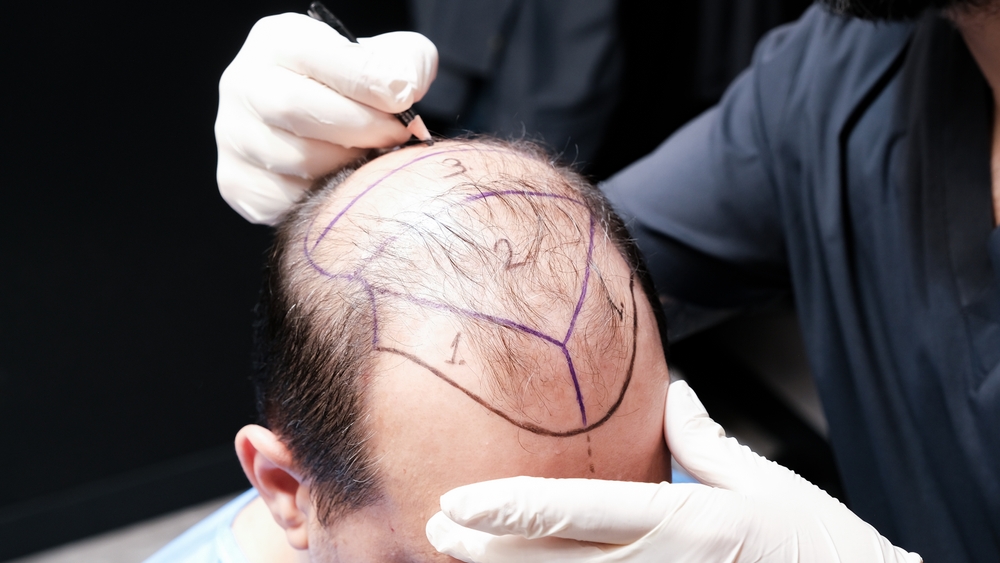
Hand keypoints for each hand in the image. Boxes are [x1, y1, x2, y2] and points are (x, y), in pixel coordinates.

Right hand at [215, 13, 436, 223]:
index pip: (315, 55)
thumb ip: (404, 64)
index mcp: (277, 42)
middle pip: (294, 108)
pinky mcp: (238, 183)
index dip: (365, 80)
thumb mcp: (389, 60)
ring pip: (293, 160)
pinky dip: (324, 198)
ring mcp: (233, 136)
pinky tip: (345, 183)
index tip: (403, 99)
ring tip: (373, 159)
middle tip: (396, 137)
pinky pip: (285, 200)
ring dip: (346, 165)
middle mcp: (243, 84)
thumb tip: (400, 91)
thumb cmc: (361, 90)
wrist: (330, 127)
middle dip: (359, 127)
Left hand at [426, 380, 921, 562]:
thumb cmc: (820, 545)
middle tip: (437, 533)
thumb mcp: (764, 481)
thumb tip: (677, 392)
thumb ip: (707, 439)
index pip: (575, 511)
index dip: (506, 509)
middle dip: (485, 551)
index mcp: (686, 519)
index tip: (455, 501)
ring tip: (462, 558)